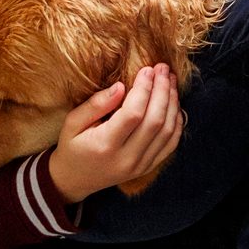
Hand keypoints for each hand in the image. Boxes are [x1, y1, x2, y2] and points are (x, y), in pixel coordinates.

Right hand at [45, 63, 186, 201]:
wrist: (75, 179)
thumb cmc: (72, 146)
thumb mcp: (72, 123)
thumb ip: (95, 104)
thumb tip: (120, 86)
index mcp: (105, 146)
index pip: (134, 114)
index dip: (144, 89)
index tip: (147, 69)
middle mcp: (126, 159)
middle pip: (155, 121)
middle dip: (162, 90)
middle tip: (163, 68)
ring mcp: (140, 165)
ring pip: (168, 131)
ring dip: (172, 102)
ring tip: (169, 80)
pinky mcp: (148, 167)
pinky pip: (171, 144)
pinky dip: (177, 121)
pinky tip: (173, 103)